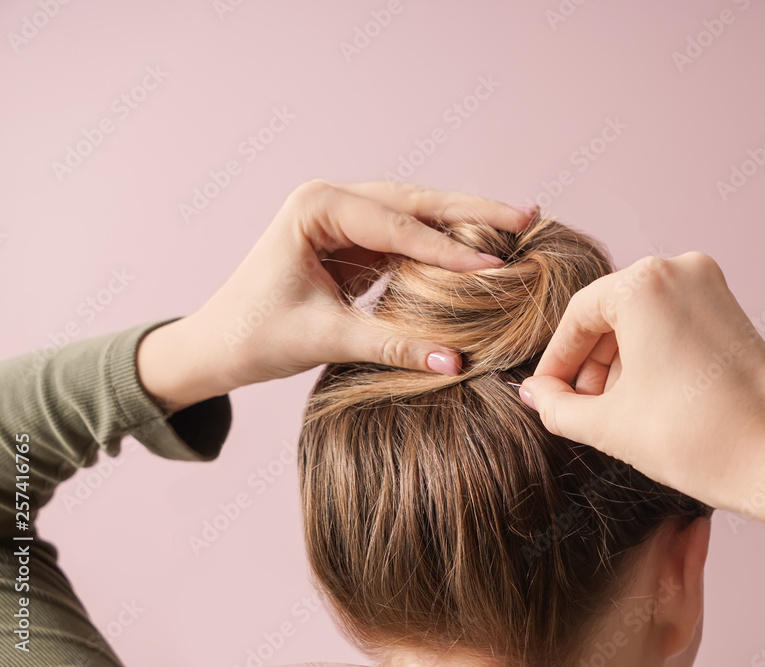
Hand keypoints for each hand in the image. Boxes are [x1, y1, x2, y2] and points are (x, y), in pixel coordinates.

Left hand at [137, 180, 535, 412]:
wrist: (215, 346)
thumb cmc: (253, 335)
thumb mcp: (324, 338)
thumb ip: (391, 345)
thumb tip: (457, 362)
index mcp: (316, 206)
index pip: (396, 225)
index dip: (448, 249)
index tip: (496, 266)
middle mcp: (332, 199)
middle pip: (415, 202)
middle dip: (472, 212)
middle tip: (526, 215)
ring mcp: (344, 216)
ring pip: (416, 213)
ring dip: (464, 222)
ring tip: (517, 223)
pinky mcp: (354, 240)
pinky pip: (408, 237)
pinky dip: (444, 245)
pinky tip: (481, 248)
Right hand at [518, 253, 764, 541]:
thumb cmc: (698, 438)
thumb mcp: (610, 425)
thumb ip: (558, 406)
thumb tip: (535, 393)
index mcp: (643, 284)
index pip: (578, 317)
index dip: (557, 362)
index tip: (547, 395)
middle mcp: (679, 269)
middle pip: (610, 313)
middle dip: (590, 362)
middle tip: (578, 407)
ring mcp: (712, 286)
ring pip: (642, 318)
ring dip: (619, 361)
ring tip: (613, 410)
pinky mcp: (732, 309)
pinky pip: (672, 321)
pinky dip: (652, 354)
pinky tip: (646, 398)